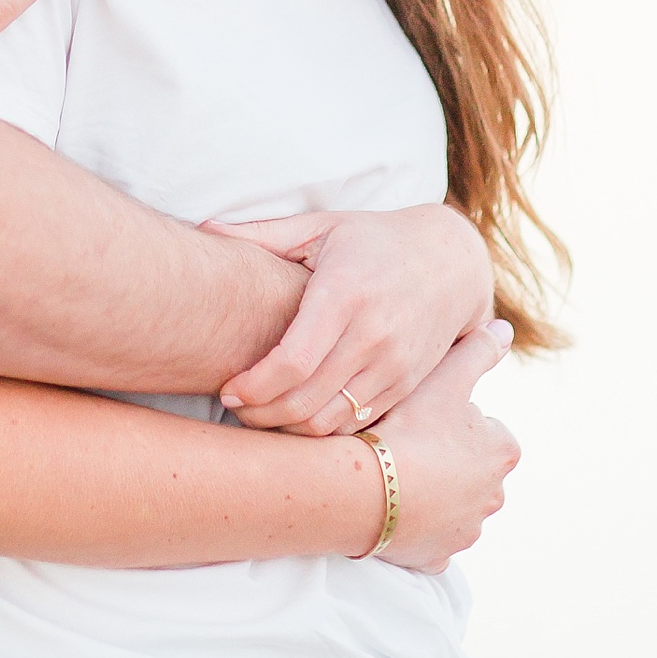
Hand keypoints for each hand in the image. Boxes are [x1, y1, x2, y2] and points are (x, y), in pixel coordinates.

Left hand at [208, 205, 494, 432]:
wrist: (452, 262)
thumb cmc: (375, 239)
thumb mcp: (322, 226)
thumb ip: (263, 234)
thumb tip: (204, 228)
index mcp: (345, 294)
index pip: (293, 362)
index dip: (254, 386)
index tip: (228, 387)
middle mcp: (372, 336)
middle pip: (306, 401)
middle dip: (260, 414)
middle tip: (234, 406)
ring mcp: (393, 366)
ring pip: (330, 422)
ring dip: (288, 429)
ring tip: (260, 414)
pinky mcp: (406, 386)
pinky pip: (356, 425)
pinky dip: (322, 431)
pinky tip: (298, 417)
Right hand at [368, 320, 519, 571]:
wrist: (367, 489)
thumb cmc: (410, 427)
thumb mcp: (446, 376)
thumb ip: (478, 350)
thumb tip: (507, 329)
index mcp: (502, 452)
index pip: (489, 429)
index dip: (456, 418)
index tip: (427, 414)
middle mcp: (493, 496)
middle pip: (471, 469)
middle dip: (447, 458)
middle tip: (407, 440)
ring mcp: (466, 532)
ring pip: (452, 506)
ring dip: (431, 492)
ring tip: (393, 470)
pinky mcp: (437, 558)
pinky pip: (430, 541)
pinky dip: (416, 529)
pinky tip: (392, 509)